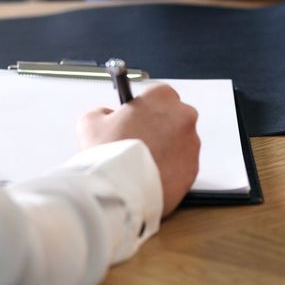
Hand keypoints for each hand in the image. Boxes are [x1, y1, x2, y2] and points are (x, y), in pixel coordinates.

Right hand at [77, 84, 200, 216]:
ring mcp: (192, 143)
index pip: (159, 94)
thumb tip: (107, 115)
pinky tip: (151, 176)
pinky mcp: (194, 168)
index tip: (136, 119)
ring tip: (142, 164)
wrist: (120, 190)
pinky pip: (182, 166)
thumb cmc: (109, 154)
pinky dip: (170, 170)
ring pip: (180, 143)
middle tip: (138, 143)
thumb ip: (102, 112)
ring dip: (166, 149)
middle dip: (159, 128)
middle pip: (173, 117)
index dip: (146, 108)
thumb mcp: (90, 122)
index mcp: (162, 97)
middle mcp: (184, 116)